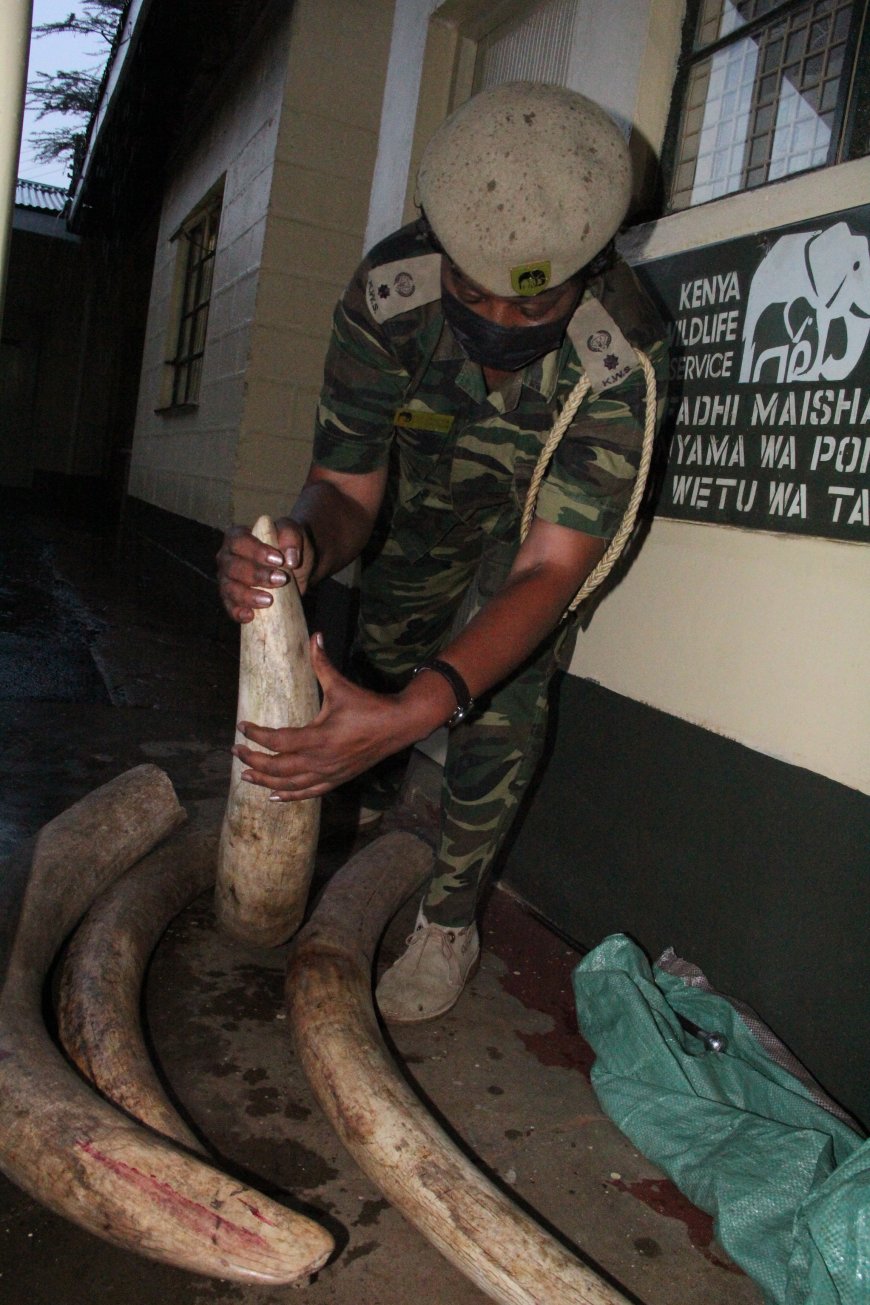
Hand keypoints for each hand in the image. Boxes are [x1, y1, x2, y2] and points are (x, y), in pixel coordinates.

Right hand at [216, 517, 315, 622]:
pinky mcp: (232, 599)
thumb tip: (291, 559)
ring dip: (248, 596)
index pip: (239, 541)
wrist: (294, 566)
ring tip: (269, 600)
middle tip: (281, 580)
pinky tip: (251, 616)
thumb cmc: (288, 546)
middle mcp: (227, 557)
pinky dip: (238, 612)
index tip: (279, 560)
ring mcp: (227, 579)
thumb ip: (291, 536)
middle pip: (232, 566)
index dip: (256, 551)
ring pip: (229, 588)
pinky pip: (230, 607)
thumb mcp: (294, 533)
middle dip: (256, 575)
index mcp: (237, 536)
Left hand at [232, 636, 417, 798]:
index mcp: (319, 738)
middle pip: (277, 768)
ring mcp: (328, 773)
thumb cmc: (369, 706)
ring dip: (265, 781)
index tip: (242, 726)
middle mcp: (321, 760)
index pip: (278, 741)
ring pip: (289, 785)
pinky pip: (308, 793)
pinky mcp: (336, 780)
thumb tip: (314, 636)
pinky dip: (289, 796)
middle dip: (253, 760)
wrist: (398, 726)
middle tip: (236, 752)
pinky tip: (273, 796)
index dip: (256, 735)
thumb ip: (322, 663)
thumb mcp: (341, 685)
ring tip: (246, 775)